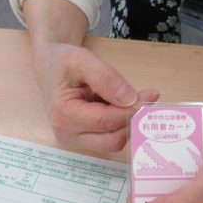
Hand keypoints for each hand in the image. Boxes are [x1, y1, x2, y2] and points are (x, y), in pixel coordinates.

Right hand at [33, 41, 158, 151]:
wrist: (50, 66)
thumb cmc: (63, 62)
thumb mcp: (83, 60)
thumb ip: (106, 79)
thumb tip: (130, 100)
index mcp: (64, 114)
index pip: (106, 121)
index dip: (132, 110)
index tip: (151, 95)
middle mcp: (67, 134)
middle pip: (112, 140)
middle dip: (132, 121)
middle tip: (147, 99)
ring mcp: (75, 140)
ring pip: (113, 143)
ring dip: (127, 124)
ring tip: (129, 100)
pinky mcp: (83, 140)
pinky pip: (109, 139)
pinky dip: (120, 125)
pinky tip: (119, 107)